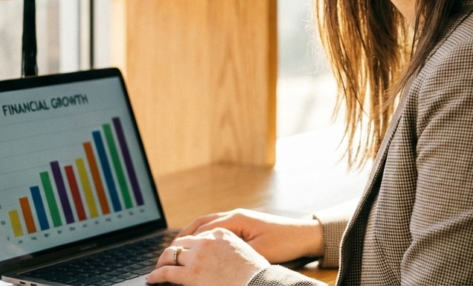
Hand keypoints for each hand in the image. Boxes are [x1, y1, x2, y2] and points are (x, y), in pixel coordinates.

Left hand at [146, 228, 269, 285]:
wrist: (259, 284)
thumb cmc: (255, 274)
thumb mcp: (243, 252)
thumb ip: (226, 249)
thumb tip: (217, 257)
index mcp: (220, 234)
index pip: (196, 236)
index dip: (186, 246)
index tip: (182, 252)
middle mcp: (206, 241)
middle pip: (180, 243)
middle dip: (171, 251)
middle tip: (166, 260)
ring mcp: (198, 257)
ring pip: (170, 255)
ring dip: (162, 262)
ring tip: (157, 269)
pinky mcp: (191, 274)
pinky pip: (166, 272)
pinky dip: (156, 275)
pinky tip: (152, 278)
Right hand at [176, 209, 323, 262]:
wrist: (303, 235)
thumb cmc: (284, 243)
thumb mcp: (257, 251)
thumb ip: (233, 253)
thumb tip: (211, 258)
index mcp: (236, 219)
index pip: (203, 229)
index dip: (186, 242)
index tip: (173, 254)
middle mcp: (234, 215)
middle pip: (201, 223)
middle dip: (183, 237)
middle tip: (168, 251)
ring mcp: (238, 218)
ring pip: (207, 223)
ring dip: (192, 234)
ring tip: (177, 247)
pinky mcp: (243, 224)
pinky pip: (217, 227)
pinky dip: (204, 234)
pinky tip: (199, 245)